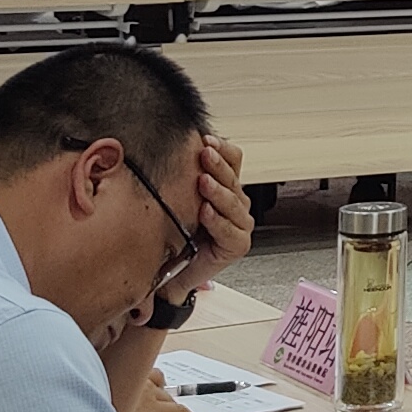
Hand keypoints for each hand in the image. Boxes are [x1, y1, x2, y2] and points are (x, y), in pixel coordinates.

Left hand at [174, 133, 253, 294]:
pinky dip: (217, 221)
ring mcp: (239, 224)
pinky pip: (229, 230)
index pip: (233, 160)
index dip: (222, 148)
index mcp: (225, 187)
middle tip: (205, 154)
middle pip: (233, 178)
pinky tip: (206, 212)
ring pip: (233, 202)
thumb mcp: (180, 198)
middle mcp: (236, 203)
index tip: (205, 139)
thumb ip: (184, 175)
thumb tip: (172, 145)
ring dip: (218, 191)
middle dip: (218, 165)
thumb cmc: (177, 234)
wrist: (174, 272)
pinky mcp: (238, 244)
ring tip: (204, 181)